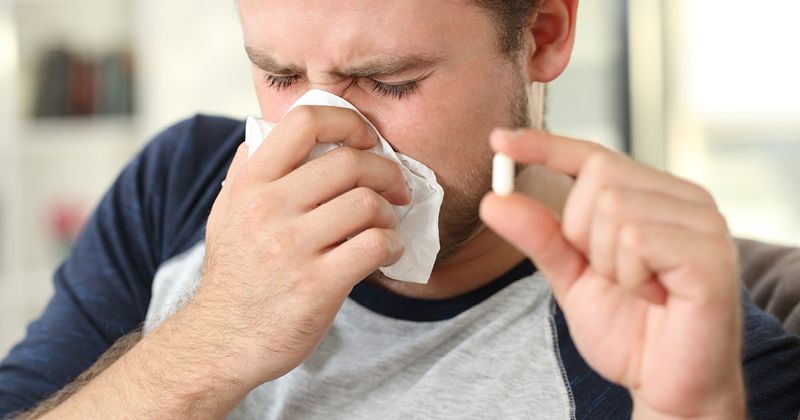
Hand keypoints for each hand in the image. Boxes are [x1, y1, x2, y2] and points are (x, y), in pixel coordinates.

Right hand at [192, 105, 410, 390]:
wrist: (222, 341)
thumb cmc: (235, 274)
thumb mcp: (226, 214)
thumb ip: (247, 171)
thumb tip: (267, 130)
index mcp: (250, 183)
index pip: (305, 122)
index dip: (348, 122)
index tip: (366, 140)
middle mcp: (268, 209)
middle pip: (350, 162)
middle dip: (386, 172)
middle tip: (395, 189)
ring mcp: (292, 247)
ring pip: (367, 203)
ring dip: (389, 214)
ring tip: (384, 227)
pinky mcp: (317, 285)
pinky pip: (375, 245)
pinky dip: (392, 245)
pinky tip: (385, 253)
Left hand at [480, 129, 744, 418]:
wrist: (666, 385)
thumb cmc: (628, 329)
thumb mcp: (571, 277)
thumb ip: (540, 236)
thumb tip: (495, 198)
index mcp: (653, 197)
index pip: (593, 155)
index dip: (545, 145)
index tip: (499, 140)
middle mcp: (683, 199)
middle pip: (598, 175)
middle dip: (582, 232)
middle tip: (610, 273)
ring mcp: (703, 222)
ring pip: (614, 208)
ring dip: (607, 262)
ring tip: (637, 289)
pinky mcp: (711, 254)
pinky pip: (637, 240)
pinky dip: (629, 277)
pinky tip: (654, 297)